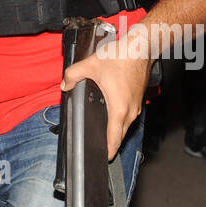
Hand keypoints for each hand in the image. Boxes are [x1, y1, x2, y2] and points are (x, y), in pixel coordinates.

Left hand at [60, 24, 152, 158]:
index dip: (108, 150)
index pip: (114, 138)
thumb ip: (73, 75)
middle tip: (100, 150)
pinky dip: (121, 120)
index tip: (104, 158)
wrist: (140, 48)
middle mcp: (130, 111)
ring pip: (126, 125)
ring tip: (105, 135)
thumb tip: (64, 85)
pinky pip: (129, 116)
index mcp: (118, 108)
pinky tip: (112, 115)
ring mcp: (136, 106)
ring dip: (116, 132)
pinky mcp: (138, 99)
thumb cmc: (120, 57)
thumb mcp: (90, 65)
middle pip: (120, 135)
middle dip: (111, 144)